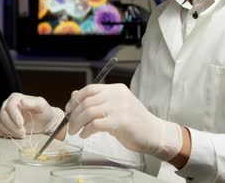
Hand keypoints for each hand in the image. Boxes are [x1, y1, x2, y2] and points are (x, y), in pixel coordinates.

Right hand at [0, 93, 64, 138]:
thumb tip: (22, 101)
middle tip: (23, 132)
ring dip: (10, 131)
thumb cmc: (44, 112)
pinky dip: (5, 134)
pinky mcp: (4, 124)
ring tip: (22, 134)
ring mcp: (4, 115)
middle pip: (3, 115)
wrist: (45, 122)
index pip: (9, 106)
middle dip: (12, 126)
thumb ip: (33, 102)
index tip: (21, 123)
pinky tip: (15, 135)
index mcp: (16, 98)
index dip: (14, 115)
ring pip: (0, 123)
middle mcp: (7, 105)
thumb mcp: (42, 105)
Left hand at [65, 84, 182, 160]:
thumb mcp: (117, 106)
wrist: (155, 134)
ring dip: (77, 123)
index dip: (76, 98)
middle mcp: (117, 95)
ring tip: (74, 131)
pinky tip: (84, 135)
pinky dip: (86, 131)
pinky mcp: (120, 122)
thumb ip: (100, 102)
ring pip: (88, 112)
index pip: (90, 89)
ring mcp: (119, 108)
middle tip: (70, 124)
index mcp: (116, 89)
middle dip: (74, 114)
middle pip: (86, 101)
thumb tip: (75, 100)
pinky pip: (95, 124)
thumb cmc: (134, 122)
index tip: (69, 109)